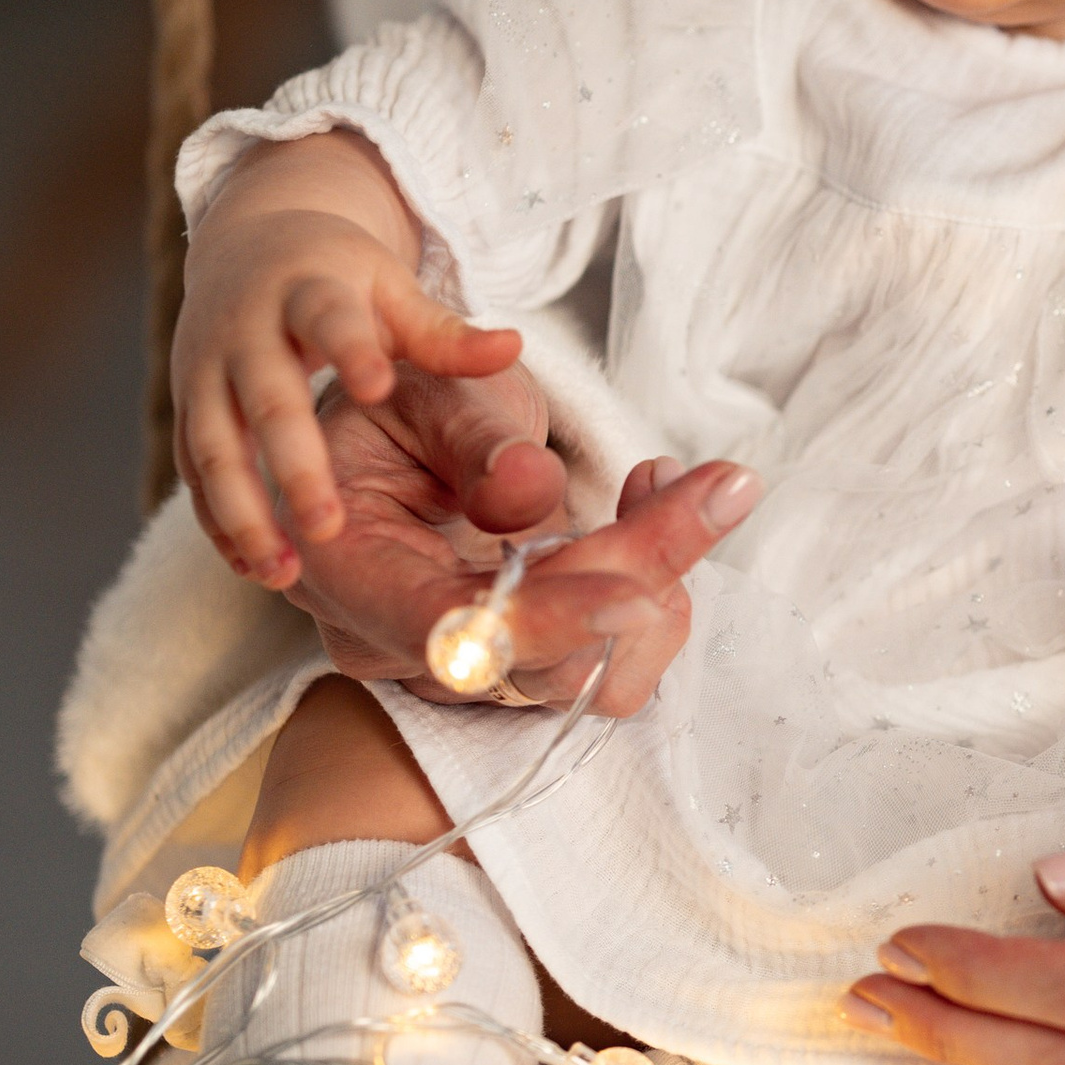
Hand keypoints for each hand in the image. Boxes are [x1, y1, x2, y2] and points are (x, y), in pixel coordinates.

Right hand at [175, 138, 520, 584]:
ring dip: (243, 512)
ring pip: (215, 448)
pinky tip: (250, 567)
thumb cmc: (340, 278)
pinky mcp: (188, 405)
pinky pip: (194, 471)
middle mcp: (248, 331)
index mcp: (310, 292)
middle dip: (294, 467)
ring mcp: (207, 371)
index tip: (378, 389)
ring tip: (283, 575)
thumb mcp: (391, 290)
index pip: (330, 319)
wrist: (250, 243)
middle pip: (267, 401)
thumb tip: (510, 348)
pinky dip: (217, 519)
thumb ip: (442, 332)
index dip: (351, 353)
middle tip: (330, 530)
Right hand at [281, 361, 758, 719]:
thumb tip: (528, 490)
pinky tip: (654, 502)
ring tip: (675, 480)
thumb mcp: (423, 387)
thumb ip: (472, 436)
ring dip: (658, 581)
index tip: (639, 594)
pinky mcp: (523, 659)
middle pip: (537, 661)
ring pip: (588, 676)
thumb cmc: (398, 397)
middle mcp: (399, 642)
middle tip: (718, 485)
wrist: (404, 423)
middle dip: (637, 572)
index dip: (547, 623)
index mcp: (346, 572)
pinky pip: (608, 661)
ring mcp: (466, 662)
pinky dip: (653, 586)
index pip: (447, 631)